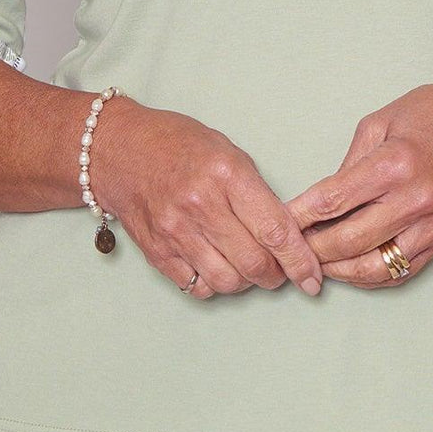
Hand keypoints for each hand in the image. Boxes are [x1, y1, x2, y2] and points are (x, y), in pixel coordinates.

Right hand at [88, 97, 323, 298]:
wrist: (119, 150)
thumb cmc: (178, 145)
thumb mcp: (227, 151)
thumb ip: (256, 192)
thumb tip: (286, 234)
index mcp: (226, 174)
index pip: (275, 230)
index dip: (300, 260)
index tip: (312, 277)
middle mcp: (200, 205)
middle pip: (254, 263)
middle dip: (277, 275)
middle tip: (281, 270)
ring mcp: (176, 232)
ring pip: (228, 281)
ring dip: (247, 282)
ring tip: (248, 266)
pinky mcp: (157, 253)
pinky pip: (198, 286)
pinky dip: (215, 284)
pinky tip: (218, 266)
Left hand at [283, 74, 432, 288]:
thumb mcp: (381, 121)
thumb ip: (349, 163)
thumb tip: (320, 201)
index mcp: (394, 164)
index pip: (332, 200)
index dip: (298, 216)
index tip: (278, 221)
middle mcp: (415, 199)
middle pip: (348, 240)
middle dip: (312, 248)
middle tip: (290, 248)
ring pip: (374, 266)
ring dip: (339, 269)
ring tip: (317, 262)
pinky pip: (400, 271)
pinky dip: (370, 276)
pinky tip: (350, 268)